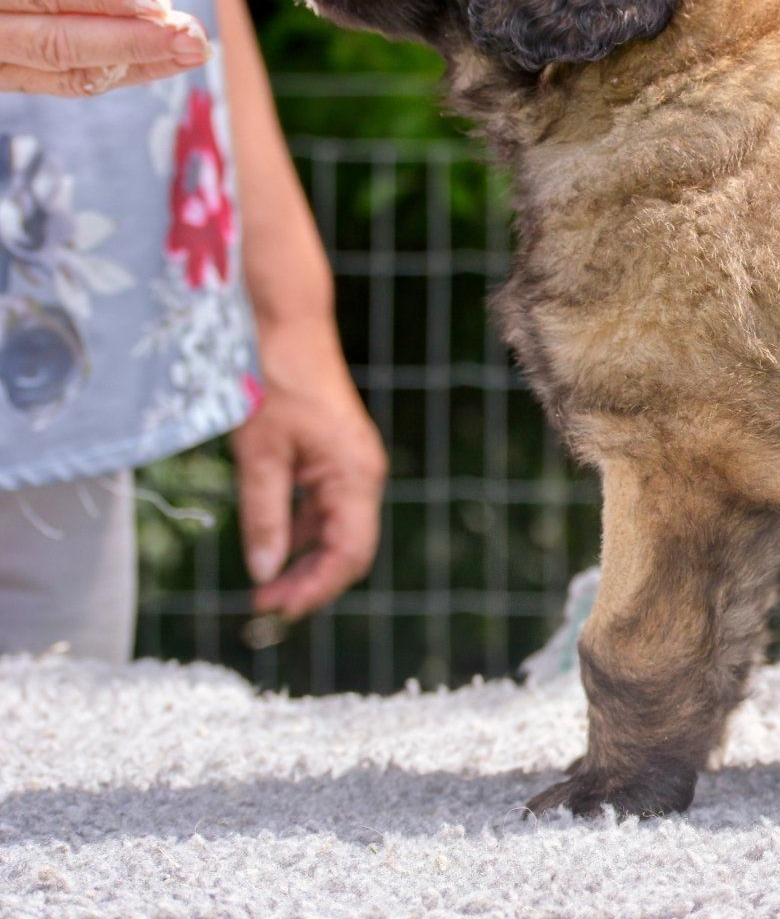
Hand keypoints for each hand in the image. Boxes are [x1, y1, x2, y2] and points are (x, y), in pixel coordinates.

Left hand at [230, 319, 386, 619]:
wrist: (287, 325)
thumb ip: (264, 516)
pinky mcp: (335, 456)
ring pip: (336, 531)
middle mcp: (363, 475)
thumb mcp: (260, 453)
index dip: (315, 589)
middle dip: (309, 582)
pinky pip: (325, 508)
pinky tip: (271, 540)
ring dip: (303, 560)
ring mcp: (351, 465)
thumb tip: (263, 572)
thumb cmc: (274, 381)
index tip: (275, 611)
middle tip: (262, 605)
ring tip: (262, 583)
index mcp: (354, 476)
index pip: (349, 554)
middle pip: (347, 549)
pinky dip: (301, 531)